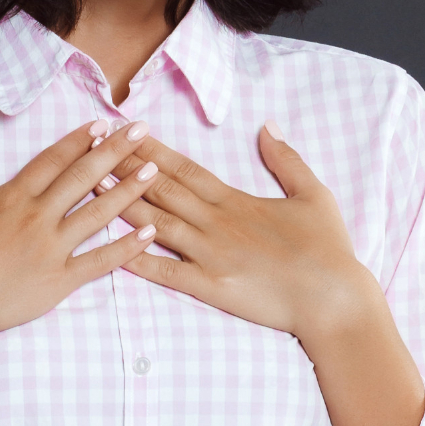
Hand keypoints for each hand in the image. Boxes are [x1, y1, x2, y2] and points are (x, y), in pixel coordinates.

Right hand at [0, 118, 159, 341]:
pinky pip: (100, 262)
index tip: (102, 124)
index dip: (79, 140)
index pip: (53, 161)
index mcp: (11, 196)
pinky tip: (150, 233)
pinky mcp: (59, 281)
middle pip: (83, 178)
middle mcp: (38, 217)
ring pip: (98, 213)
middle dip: (115, 152)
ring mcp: (52, 249)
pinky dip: (127, 248)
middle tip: (142, 131)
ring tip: (155, 172)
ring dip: (128, 191)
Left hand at [105, 121, 424, 425]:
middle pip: (162, 190)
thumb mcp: (313, 194)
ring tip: (90, 187)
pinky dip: (140, 261)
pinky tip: (111, 251)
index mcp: (236, 201)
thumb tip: (267, 126)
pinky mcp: (212, 287)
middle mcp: (217, 223)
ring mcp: (211, 256)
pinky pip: (168, 273)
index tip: (126, 131)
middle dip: (124, 168)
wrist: (334, 299)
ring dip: (122, 205)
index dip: (152, 150)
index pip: (185, 169)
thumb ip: (286, 159)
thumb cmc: (328, 249)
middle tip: (91, 149)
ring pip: (157, 224)